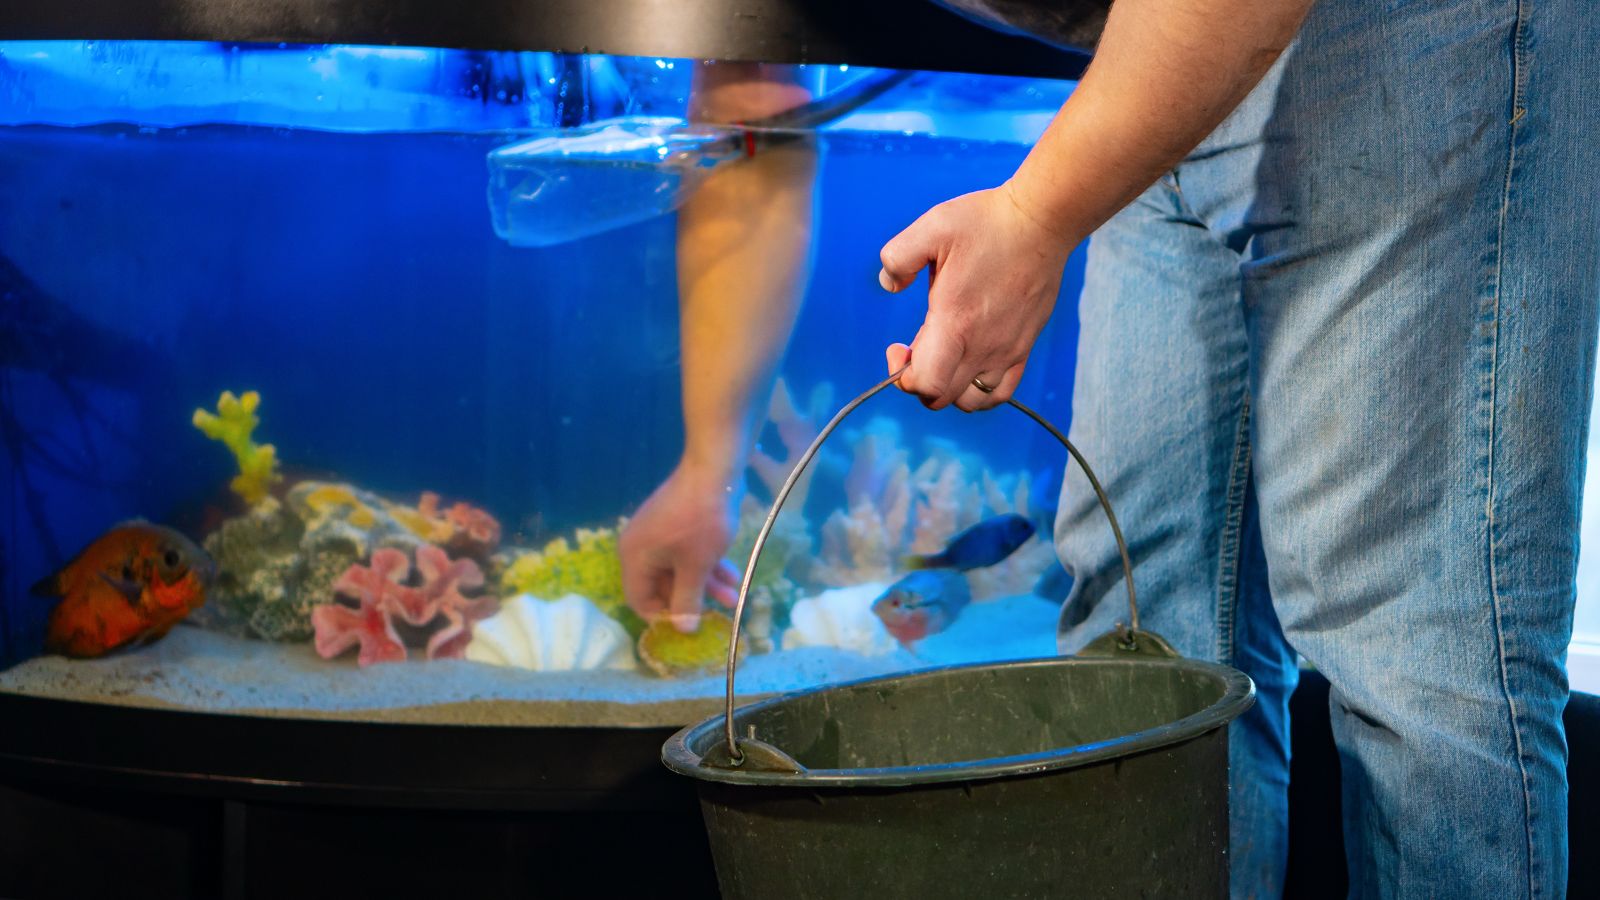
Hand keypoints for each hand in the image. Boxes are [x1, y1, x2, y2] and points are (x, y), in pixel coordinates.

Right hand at [620, 463, 741, 632]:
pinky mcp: (675, 523)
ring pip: (679, 569)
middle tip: (719, 612)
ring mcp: (658, 533)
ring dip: (706, 584)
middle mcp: (640, 547)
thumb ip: (688, 601)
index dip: (663, 616)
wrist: (715, 470)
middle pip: (661, 585)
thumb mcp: (696, 567)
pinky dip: (706, 564)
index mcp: (634, 558)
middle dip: (693, 599)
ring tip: (734, 597)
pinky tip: (732, 575)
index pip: (638, 600)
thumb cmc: (701, 522)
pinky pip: (686, 552)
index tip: (689, 626)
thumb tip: (683, 630)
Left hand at [878, 180, 1073, 410]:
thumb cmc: (986, 223)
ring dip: (948, 388)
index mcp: (955, 323)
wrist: (1040, 221)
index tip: (898, 347)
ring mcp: (1007, 350)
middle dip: (919, 381)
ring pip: (971, 402)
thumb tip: (888, 284)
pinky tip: (969, 364)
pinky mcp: (1024, 346)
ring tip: (943, 356)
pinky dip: (980, 392)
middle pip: (942, 398)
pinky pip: (1001, 393)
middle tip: (914, 347)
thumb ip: (897, 259)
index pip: (926, 384)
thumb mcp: (930, 228)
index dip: (902, 376)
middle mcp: (983, 346)